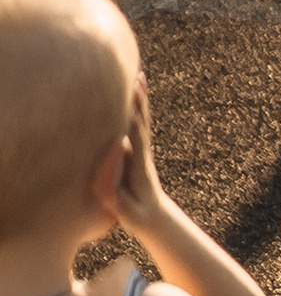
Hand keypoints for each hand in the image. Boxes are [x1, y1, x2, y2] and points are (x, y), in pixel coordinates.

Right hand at [112, 76, 169, 230]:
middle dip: (139, 101)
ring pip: (142, 122)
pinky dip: (137, 109)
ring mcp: (142, 152)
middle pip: (142, 123)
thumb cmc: (137, 216)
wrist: (155, 218)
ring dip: (140, 100)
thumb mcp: (124, 211)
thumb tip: (110, 160)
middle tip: (137, 77)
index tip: (131, 99)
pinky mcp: (139, 153)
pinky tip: (135, 97)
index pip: (137, 138)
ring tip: (139, 77)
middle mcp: (143, 154)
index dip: (134, 118)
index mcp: (140, 166)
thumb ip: (112, 190)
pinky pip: (138, 126)